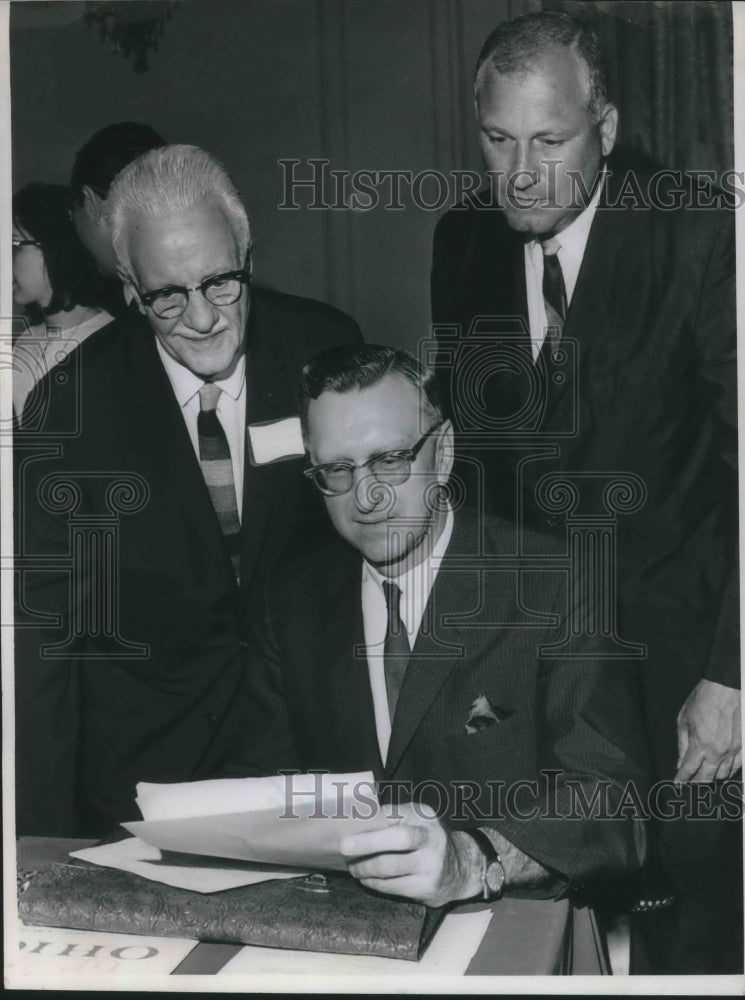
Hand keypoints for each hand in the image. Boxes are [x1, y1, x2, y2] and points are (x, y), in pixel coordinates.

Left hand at [339, 802, 481, 906]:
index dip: (374, 819)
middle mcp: (431, 839)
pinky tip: (366, 878)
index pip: (397, 814)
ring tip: (352, 866)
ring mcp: (431, 865)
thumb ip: (394, 816)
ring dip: (365, 867)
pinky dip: (374, 883)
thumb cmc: (427, 839)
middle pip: (398, 839)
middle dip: (367, 843)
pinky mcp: (426, 889)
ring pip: (391, 867)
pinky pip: (393, 887)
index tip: (351, 824)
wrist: (461, 868)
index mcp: (425, 817)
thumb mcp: (417, 819)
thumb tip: (359, 817)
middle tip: (344, 847)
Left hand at [676, 679, 740, 781]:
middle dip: (696, 782)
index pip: (689, 769)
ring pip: (724, 775)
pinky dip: (729, 771)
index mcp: (701, 744)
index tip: (678, 782)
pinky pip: (738, 767)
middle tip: (690, 782)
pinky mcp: (744, 746)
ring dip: (713, 777)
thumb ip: (682, 743)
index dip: (682, 777)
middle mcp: (718, 751)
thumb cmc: (703, 700)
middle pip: (707, 777)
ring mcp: (733, 750)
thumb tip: (680, 761)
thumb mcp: (684, 719)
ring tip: (705, 776)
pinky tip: (722, 770)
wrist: (726, 689)